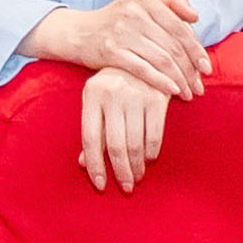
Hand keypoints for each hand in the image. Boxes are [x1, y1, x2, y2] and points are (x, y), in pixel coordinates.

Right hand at [35, 0, 211, 99]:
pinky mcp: (110, 51)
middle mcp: (134, 13)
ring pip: (161, 60)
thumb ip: (170, 3)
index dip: (196, 50)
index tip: (207, 68)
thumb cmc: (116, 20)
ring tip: (188, 93)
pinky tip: (171, 92)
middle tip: (199, 87)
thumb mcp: (140, 3)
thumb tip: (195, 17)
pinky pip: (142, 69)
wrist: (78, 32)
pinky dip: (160, 82)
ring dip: (179, 80)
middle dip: (190, 70)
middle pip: (172, 46)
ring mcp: (121, 32)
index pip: (180, 28)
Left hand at [76, 63, 173, 193]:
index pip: (90, 138)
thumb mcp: (97, 101)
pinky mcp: (158, 97)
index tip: (100, 185)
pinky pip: (154, 135)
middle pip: (115, 145)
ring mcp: (136, 94)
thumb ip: (93, 131)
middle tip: (125, 187)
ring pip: (135, 143)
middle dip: (121, 171)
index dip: (95, 165)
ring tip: (137, 176)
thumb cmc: (115, 83)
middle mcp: (113, 93)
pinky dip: (151, 153)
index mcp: (92, 94)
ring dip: (137, 166)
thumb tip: (84, 164)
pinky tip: (149, 159)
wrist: (144, 54)